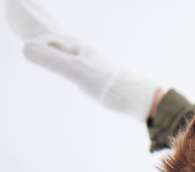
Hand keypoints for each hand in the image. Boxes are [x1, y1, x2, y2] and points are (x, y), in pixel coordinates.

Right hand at [7, 0, 160, 120]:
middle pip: (50, 30)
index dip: (25, 14)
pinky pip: (69, 54)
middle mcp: (78, 47)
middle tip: (19, 6)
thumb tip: (25, 48)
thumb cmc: (110, 85)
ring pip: (60, 41)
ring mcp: (86, 57)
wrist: (140, 98)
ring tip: (37, 29)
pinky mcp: (92, 70)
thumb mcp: (77, 73)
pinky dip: (58, 48)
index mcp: (72, 45)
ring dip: (46, 34)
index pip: (41, 27)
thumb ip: (52, 61)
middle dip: (36, 18)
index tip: (11, 3)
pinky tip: (62, 53)